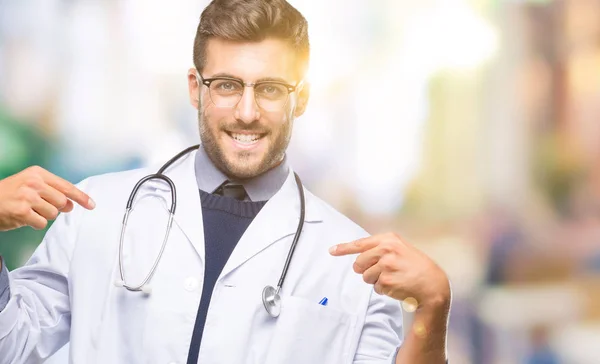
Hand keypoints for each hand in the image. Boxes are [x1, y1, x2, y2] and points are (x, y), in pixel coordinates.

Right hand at [0, 166, 94, 231]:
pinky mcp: (22, 211)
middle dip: (55, 208)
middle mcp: (33, 182)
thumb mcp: (30, 185)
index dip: (81, 197)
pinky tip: (23, 217)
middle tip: (39, 206)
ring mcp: (27, 196)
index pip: (66, 186)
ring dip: (43, 216)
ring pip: (53, 214)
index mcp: (37, 173)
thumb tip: (73, 205)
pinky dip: (34, 224)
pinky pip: (41, 223)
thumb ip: (52, 192)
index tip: (92, 205)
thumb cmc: (10, 195)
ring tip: (28, 210)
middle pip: (62, 202)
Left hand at [329, 232, 450, 311]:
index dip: (343, 248)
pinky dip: (383, 289)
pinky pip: (375, 288)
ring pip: (366, 277)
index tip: (332, 251)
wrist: (433, 283)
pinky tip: (397, 285)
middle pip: (359, 263)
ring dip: (376, 281)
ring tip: (394, 278)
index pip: (360, 243)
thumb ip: (381, 249)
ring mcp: (386, 265)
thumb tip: (358, 256)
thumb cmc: (415, 266)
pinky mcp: (386, 280)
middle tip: (381, 272)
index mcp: (389, 239)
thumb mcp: (400, 249)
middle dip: (365, 270)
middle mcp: (386, 249)